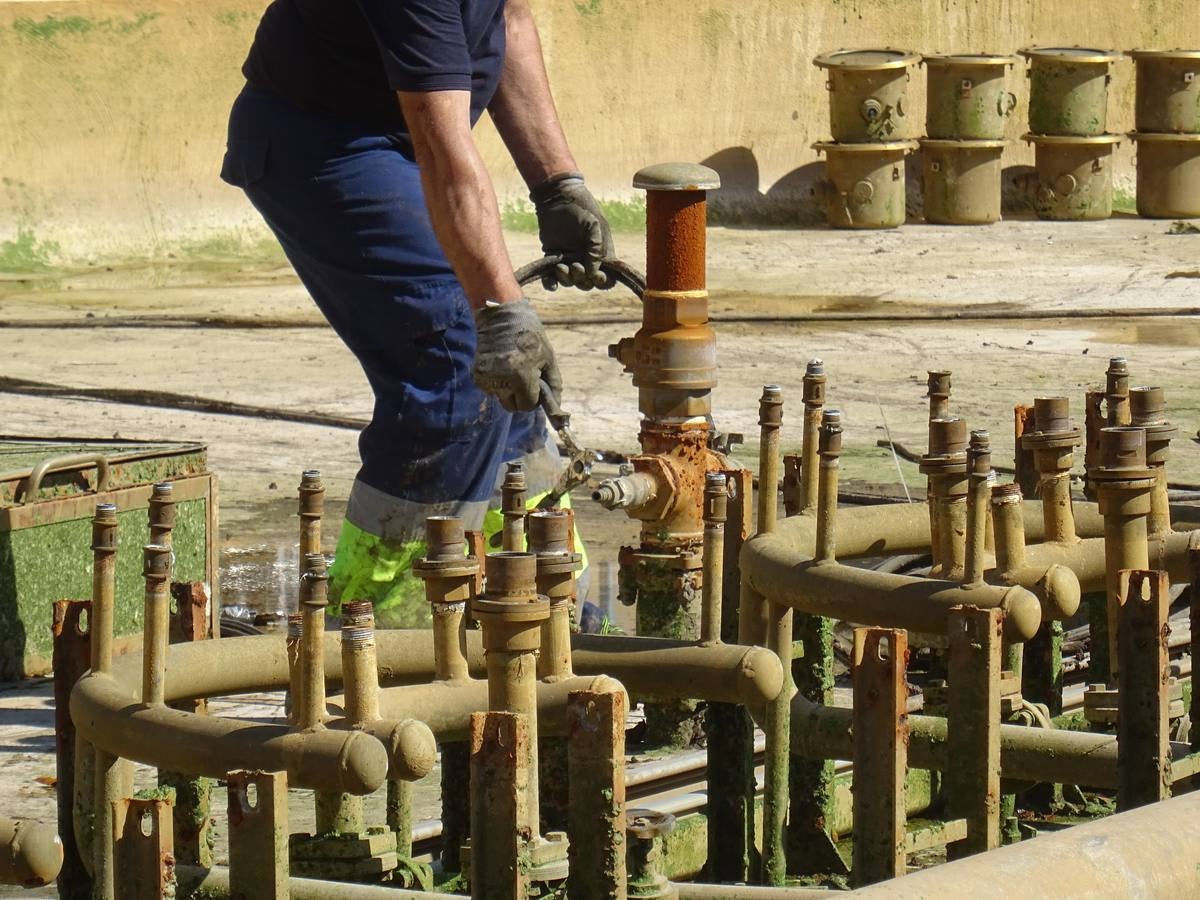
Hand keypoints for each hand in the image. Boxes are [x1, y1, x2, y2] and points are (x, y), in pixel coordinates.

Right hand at [472, 298, 561, 412]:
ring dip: (509, 389)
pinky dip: (498, 382)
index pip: (527, 406)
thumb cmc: (530, 335)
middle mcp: (501, 380)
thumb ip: (553, 386)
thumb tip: (557, 409)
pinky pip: (492, 390)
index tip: (535, 384)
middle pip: (512, 407)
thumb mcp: (548, 359)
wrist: (500, 315)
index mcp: (521, 375)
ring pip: (502, 398)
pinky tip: (501, 364)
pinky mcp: (477, 376)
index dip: (533, 398)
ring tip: (512, 366)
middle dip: (520, 397)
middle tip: (524, 377)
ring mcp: (487, 378)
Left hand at [530, 172, 614, 289]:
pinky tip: (551, 283)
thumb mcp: (594, 226)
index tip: (596, 275)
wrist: (558, 197)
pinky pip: (551, 279)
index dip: (603, 281)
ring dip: (567, 279)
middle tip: (575, 265)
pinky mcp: (552, 258)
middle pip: (587, 283)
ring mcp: (569, 260)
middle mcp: (585, 261)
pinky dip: (551, 284)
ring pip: (570, 282)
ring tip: (561, 266)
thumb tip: (594, 274)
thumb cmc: (581, 209)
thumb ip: (597, 249)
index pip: (606, 278)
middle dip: (582, 279)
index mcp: (600, 255)